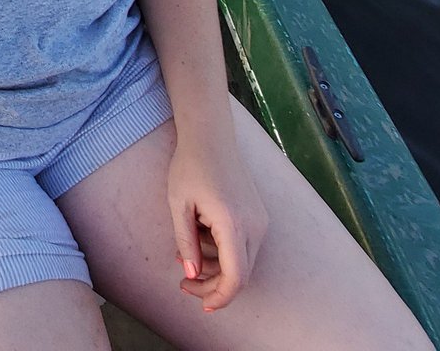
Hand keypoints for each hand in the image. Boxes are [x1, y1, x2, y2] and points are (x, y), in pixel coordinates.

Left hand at [169, 139, 267, 312]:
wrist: (210, 136)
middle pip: (240, 274)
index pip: (236, 278)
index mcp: (233, 224)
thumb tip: (193, 275)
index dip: (219, 297)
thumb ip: (186, 242)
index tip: (200, 303)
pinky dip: (223, 251)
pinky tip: (200, 239)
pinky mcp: (258, 215)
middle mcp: (254, 226)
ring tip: (184, 254)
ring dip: (215, 266)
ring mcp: (260, 221)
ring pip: (242, 261)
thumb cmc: (190, 166)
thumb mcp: (179, 204)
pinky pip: (244, 245)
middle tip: (183, 282)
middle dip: (212, 284)